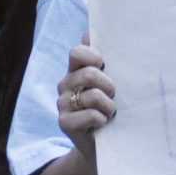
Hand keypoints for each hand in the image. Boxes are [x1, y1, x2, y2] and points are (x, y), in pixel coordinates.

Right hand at [57, 39, 114, 154]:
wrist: (104, 141)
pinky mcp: (64, 122)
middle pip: (90, 74)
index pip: (77, 53)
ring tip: (110, 112)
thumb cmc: (109, 106)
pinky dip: (102, 119)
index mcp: (75, 70)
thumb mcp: (108, 82)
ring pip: (93, 95)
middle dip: (109, 86)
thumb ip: (101, 60)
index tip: (104, 64)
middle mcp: (65, 84)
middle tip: (113, 95)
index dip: (92, 56)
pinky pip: (91, 115)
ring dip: (109, 106)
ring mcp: (62, 103)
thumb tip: (88, 32)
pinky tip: (102, 123)